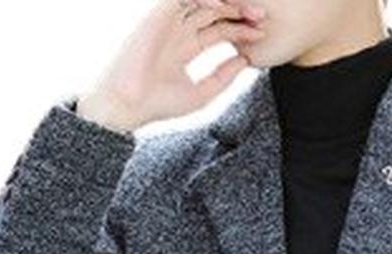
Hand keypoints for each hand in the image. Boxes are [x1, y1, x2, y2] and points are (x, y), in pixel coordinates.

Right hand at [76, 0, 268, 132]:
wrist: (129, 105)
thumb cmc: (159, 105)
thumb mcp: (202, 93)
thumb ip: (223, 77)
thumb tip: (246, 61)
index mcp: (186, 46)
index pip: (220, 30)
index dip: (242, 30)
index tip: (262, 35)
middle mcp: (178, 30)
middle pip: (214, 11)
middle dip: (239, 12)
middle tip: (262, 16)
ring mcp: (168, 20)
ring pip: (201, 0)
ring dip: (225, 2)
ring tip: (247, 9)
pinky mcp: (158, 15)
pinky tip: (222, 6)